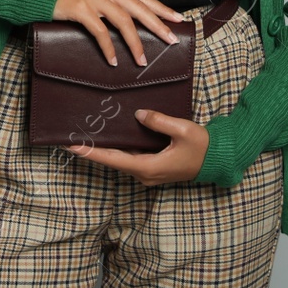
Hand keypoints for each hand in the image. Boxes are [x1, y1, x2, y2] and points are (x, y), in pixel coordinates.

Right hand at [52, 0, 187, 66]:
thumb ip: (111, 0)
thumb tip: (132, 20)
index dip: (160, 8)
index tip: (176, 19)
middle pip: (138, 8)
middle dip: (157, 25)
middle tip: (170, 40)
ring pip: (123, 21)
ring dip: (135, 43)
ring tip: (142, 60)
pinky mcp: (80, 9)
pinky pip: (100, 32)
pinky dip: (109, 47)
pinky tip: (114, 60)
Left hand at [63, 111, 208, 184]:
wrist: (217, 160)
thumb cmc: (202, 147)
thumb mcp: (183, 130)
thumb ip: (159, 121)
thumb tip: (138, 114)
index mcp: (149, 167)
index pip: (114, 159)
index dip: (92, 152)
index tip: (73, 146)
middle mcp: (145, 173)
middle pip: (112, 161)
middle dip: (91, 151)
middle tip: (70, 139)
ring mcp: (148, 172)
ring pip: (120, 160)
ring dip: (103, 150)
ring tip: (84, 137)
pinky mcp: (152, 167)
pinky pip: (129, 158)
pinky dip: (117, 150)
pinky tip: (109, 138)